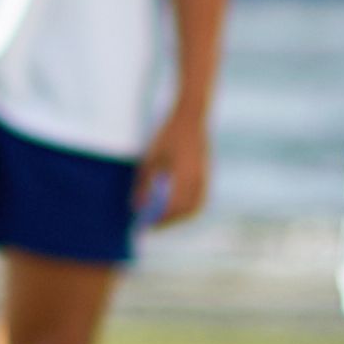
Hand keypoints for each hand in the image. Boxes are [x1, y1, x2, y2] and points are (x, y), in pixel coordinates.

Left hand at [141, 108, 210, 231]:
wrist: (191, 116)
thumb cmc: (167, 135)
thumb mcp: (150, 159)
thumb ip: (144, 184)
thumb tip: (137, 208)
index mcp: (184, 176)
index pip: (173, 208)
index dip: (160, 221)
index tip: (146, 227)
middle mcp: (198, 180)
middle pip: (186, 211)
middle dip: (170, 221)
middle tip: (153, 226)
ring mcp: (205, 177)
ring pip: (196, 206)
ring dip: (181, 216)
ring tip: (163, 218)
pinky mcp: (206, 173)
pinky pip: (200, 197)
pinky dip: (189, 206)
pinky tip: (175, 204)